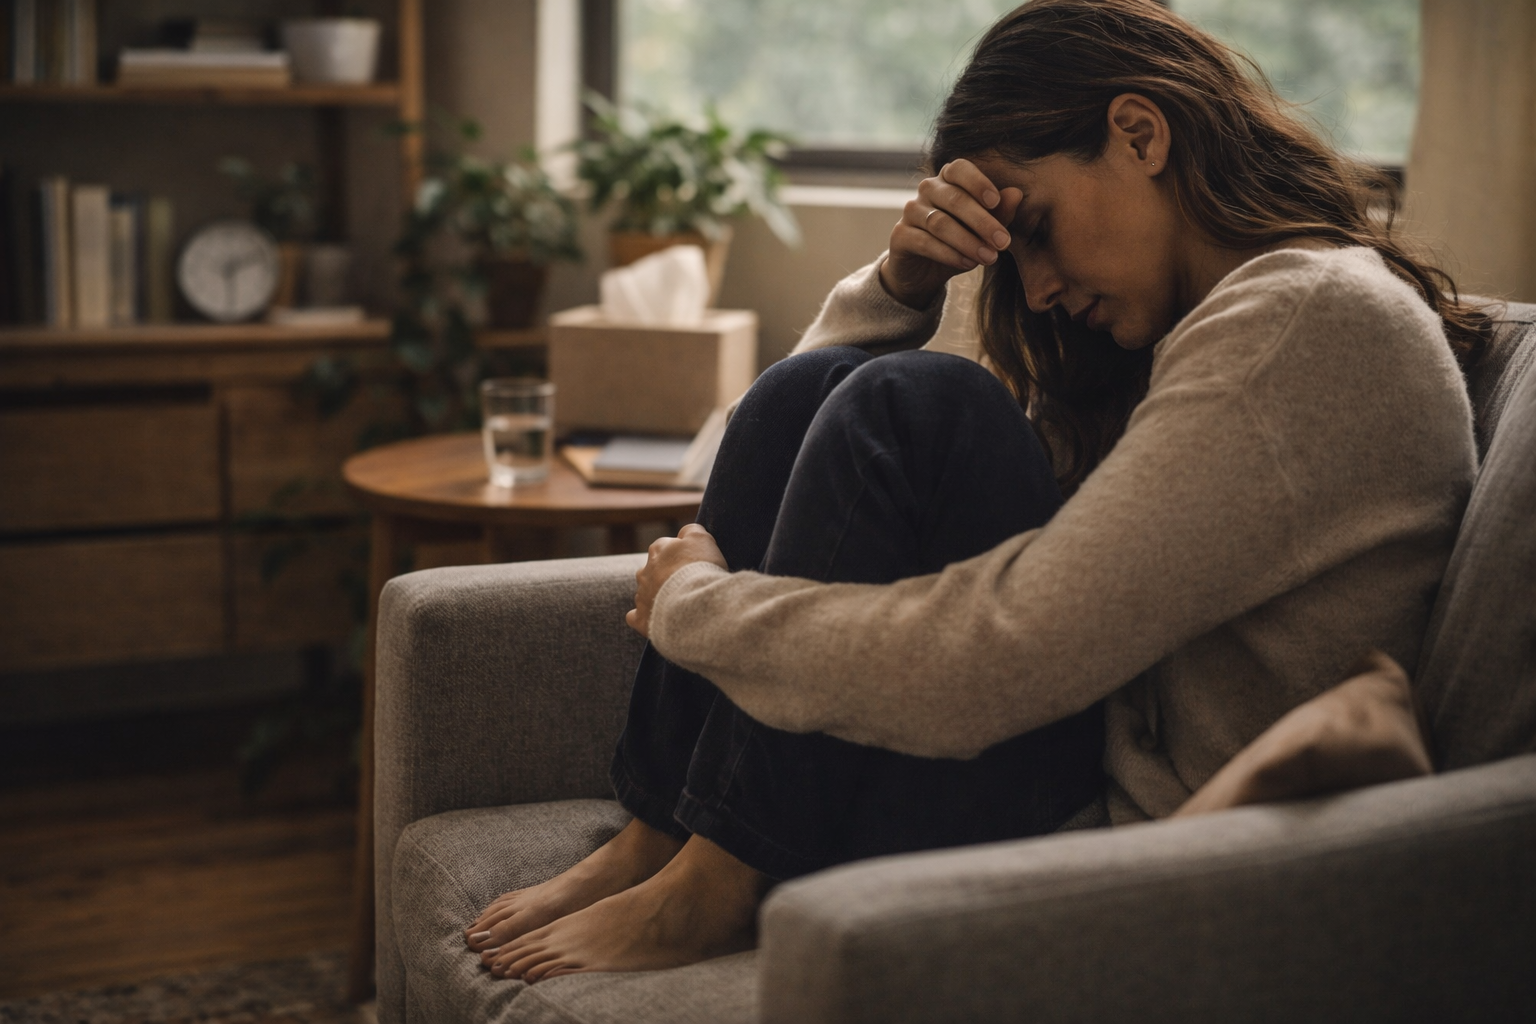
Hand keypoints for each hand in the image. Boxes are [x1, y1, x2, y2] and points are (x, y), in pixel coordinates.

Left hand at [626, 523, 727, 637]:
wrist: (693, 604)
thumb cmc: (699, 569)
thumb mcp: (702, 538)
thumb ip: (691, 531)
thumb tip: (684, 532)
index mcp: (658, 549)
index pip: (665, 546)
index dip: (681, 554)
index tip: (694, 563)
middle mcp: (644, 571)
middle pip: (653, 569)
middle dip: (666, 575)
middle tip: (687, 584)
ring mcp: (641, 595)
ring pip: (645, 592)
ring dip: (657, 596)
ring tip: (678, 604)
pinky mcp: (641, 618)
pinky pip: (635, 616)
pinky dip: (643, 616)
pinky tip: (656, 619)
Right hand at [879, 159, 1024, 309]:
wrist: (924, 272)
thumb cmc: (959, 242)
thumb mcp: (983, 229)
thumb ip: (999, 212)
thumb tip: (1017, 194)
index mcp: (948, 179)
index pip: (959, 168)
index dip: (978, 182)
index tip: (996, 202)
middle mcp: (927, 189)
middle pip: (954, 199)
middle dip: (982, 222)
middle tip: (1004, 242)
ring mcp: (911, 211)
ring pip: (940, 223)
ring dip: (968, 241)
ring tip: (990, 258)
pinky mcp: (899, 235)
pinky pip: (925, 242)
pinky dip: (949, 254)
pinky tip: (967, 264)